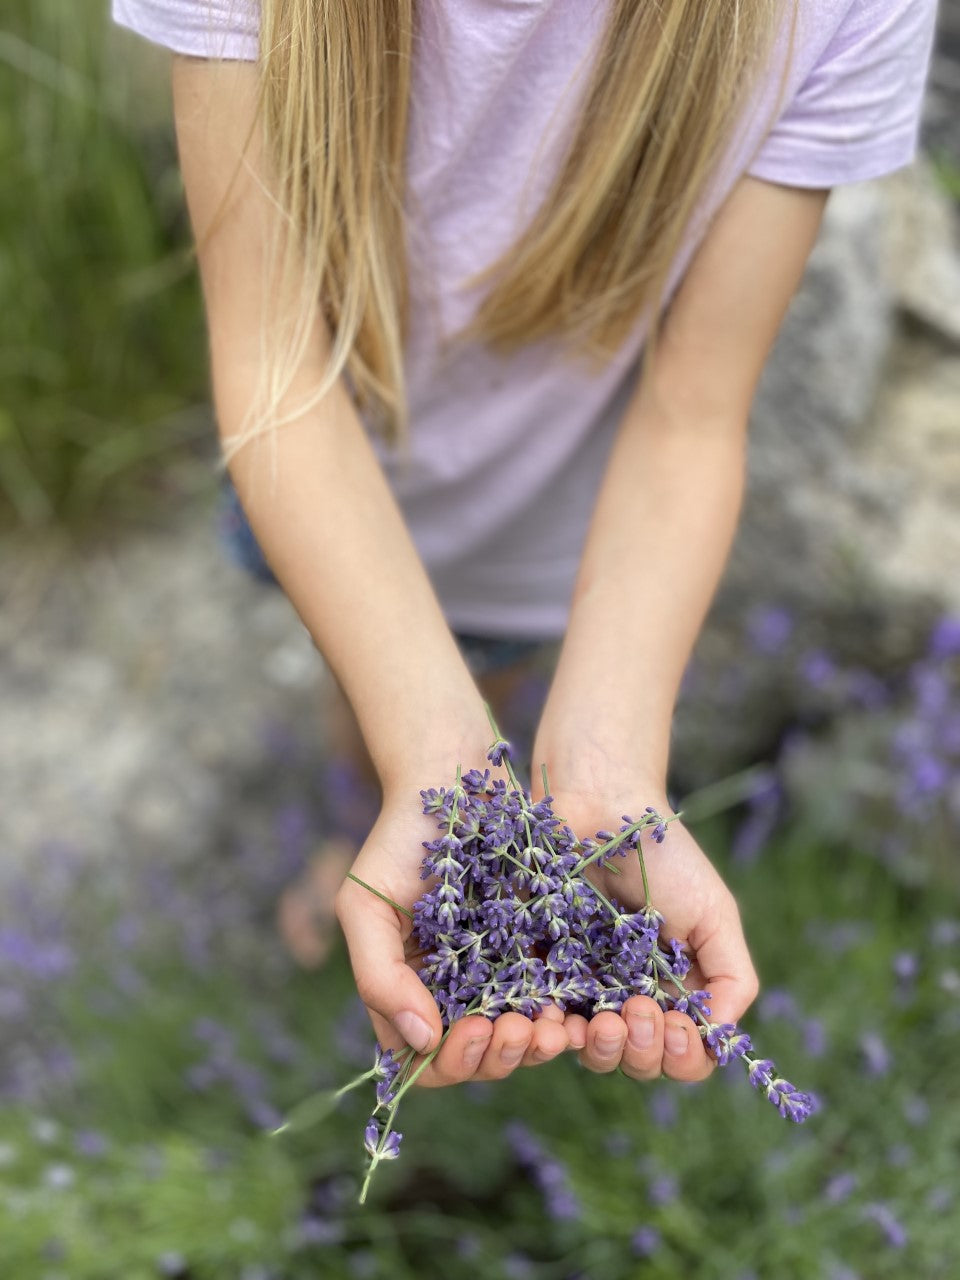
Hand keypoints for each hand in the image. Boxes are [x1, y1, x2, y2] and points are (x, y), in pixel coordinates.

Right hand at [334, 786, 570, 1087]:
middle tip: (521, 1028)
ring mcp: (497, 972)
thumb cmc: (400, 840)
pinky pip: (554, 1000)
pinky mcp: (538, 949)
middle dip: (500, 1057)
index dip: (450, 1062)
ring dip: (536, 1046)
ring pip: (518, 1040)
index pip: (423, 1060)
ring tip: (555, 1026)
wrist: (454, 779)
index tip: (475, 1029)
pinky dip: (563, 1016)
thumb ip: (379, 978)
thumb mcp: (365, 906)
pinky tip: (576, 1010)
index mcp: (407, 989)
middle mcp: (452, 991)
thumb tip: (422, 1042)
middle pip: (476, 1060)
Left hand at [544, 784, 758, 1082]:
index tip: (673, 1021)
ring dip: (602, 1050)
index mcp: (674, 990)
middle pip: (639, 1063)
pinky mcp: (535, 970)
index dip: (682, 1055)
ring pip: (592, 1053)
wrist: (600, 804)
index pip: (684, 1055)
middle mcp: (629, 996)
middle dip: (643, 1052)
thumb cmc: (663, 854)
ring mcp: (581, 987)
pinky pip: (541, 1021)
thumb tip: (718, 1036)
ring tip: (604, 1020)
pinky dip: (552, 1031)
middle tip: (639, 1010)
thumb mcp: (715, 912)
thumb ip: (733, 977)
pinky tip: (559, 1018)